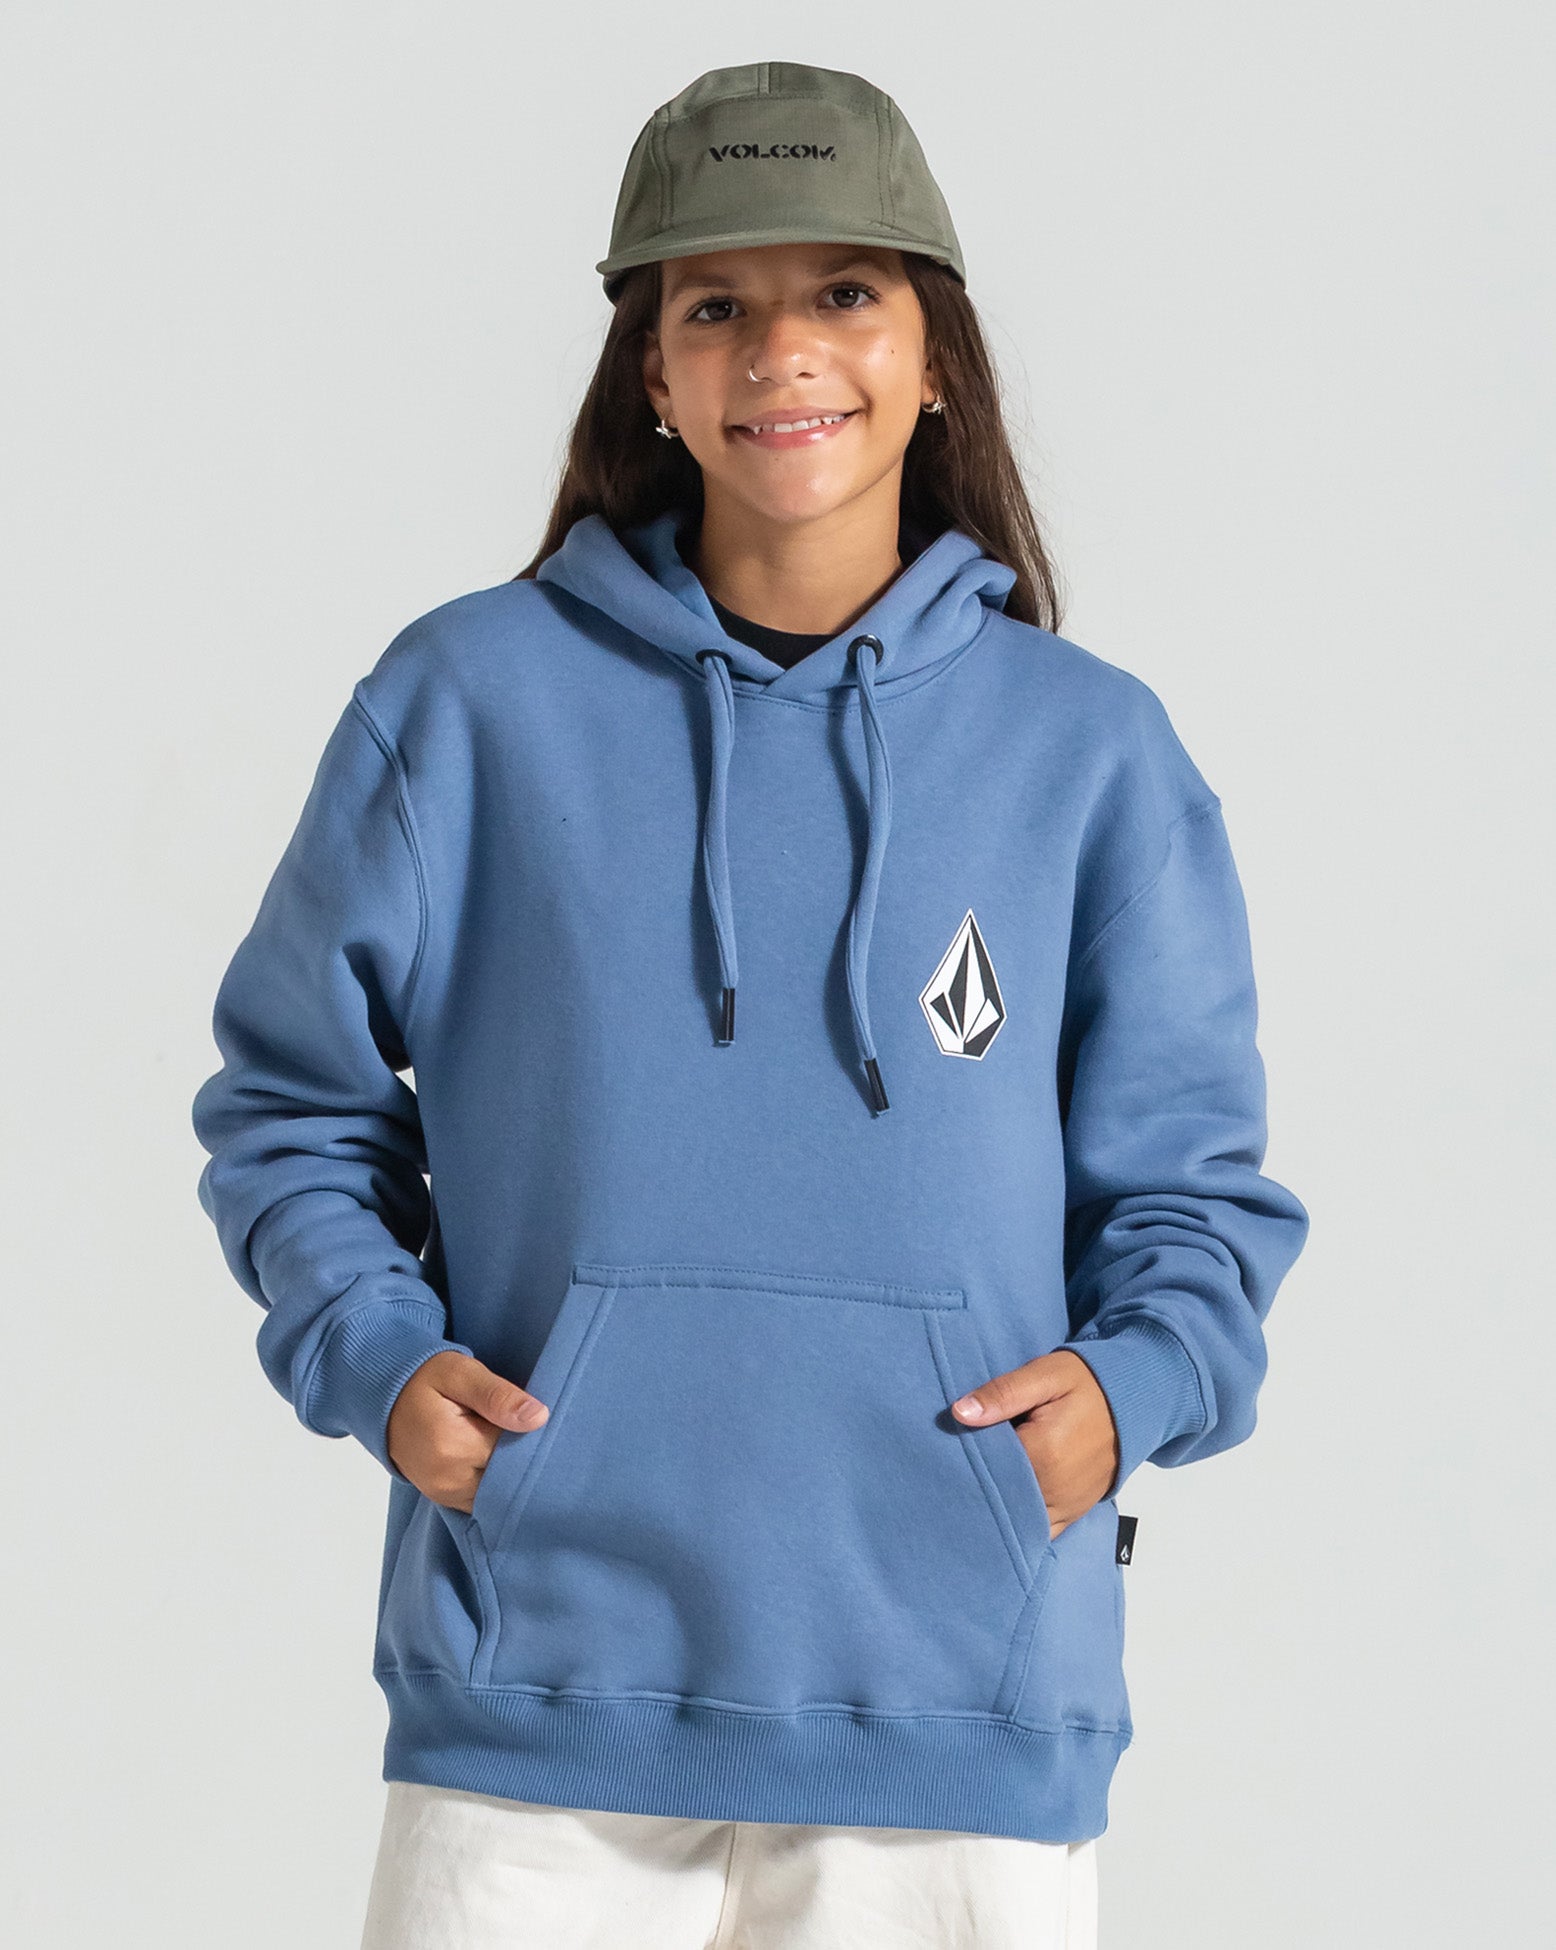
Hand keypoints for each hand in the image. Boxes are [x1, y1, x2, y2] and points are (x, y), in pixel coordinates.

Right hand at [387, 1350, 549, 1511]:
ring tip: (502, 1439)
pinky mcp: (443, 1499)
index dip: (530, 1434)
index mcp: (453, 1445)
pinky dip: (491, 1482)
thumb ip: (497, 1395)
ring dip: (506, 1471)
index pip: (515, 1451)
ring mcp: (444, 1494)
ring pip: (497, 1491)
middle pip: (507, 1476)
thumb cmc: (424, 1379)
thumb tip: (539, 1418)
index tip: (533, 1417)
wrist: (383, 1400)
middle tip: (520, 1426)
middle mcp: (448, 1479)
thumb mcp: (460, 1372)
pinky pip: (481, 1499)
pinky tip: (490, 1456)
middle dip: (519, 1455)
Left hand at [951, 1350, 1119, 1539]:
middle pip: (998, 1498)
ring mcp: (1066, 1506)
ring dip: (996, 1509)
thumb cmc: (1086, 1383)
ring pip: (1017, 1522)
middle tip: (956, 1469)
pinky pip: (1040, 1533)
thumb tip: (959, 1413)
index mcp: (1042, 1454)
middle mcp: (1054, 1489)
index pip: (985, 1468)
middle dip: (975, 1487)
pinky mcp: (1073, 1513)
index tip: (947, 1448)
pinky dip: (1020, 1526)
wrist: (1134, 1402)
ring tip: (976, 1488)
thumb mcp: (1044, 1375)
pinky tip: (1002, 1512)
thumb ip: (1003, 1393)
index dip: (962, 1459)